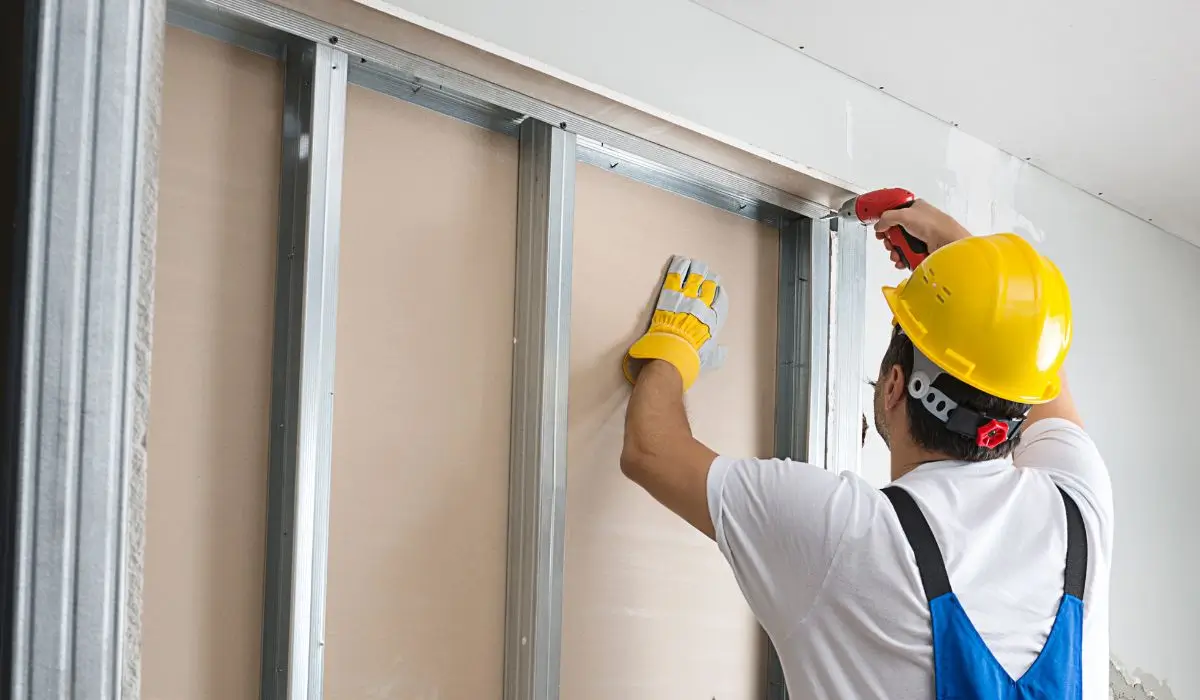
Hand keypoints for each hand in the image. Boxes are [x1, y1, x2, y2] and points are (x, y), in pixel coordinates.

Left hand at [623, 256, 727, 390]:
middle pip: (708, 286)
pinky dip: (680, 267)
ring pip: (694, 277)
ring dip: (696, 270)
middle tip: (707, 274)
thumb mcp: (708, 357)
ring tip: (695, 265)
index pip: (720, 301)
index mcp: (712, 320)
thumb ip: (716, 352)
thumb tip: (721, 352)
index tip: (718, 288)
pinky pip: (676, 276)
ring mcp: (686, 297)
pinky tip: (681, 261)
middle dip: (708, 279)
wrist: (671, 350)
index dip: (719, 293)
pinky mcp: (670, 293)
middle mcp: (702, 305)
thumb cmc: (689, 356)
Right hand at [874, 199, 970, 269]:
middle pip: (895, 231)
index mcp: (915, 208)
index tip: (879, 226)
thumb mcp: (904, 214)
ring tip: (897, 253)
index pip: (894, 212)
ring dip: (895, 251)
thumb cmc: (934, 225)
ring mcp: (921, 237)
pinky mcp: (922, 250)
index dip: (885, 220)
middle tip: (889, 242)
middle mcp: (918, 222)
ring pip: (900, 245)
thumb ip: (887, 217)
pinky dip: (902, 259)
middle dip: (889, 239)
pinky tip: (902, 260)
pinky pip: (907, 255)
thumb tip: (879, 225)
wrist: (947, 244)